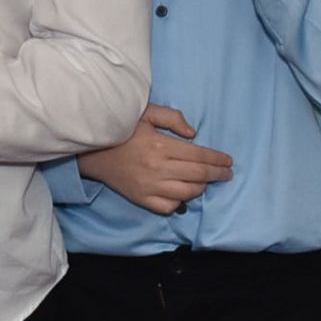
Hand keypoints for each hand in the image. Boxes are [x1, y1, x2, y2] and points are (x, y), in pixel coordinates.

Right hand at [76, 104, 232, 214]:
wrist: (92, 150)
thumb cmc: (120, 128)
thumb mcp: (145, 113)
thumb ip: (172, 118)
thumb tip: (194, 133)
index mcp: (160, 146)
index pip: (199, 155)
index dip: (217, 159)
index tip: (228, 161)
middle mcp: (157, 168)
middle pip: (198, 175)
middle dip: (217, 174)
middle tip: (227, 173)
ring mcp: (149, 186)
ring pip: (187, 193)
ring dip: (201, 187)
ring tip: (206, 181)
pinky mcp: (141, 199)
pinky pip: (168, 207)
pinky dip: (180, 202)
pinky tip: (184, 194)